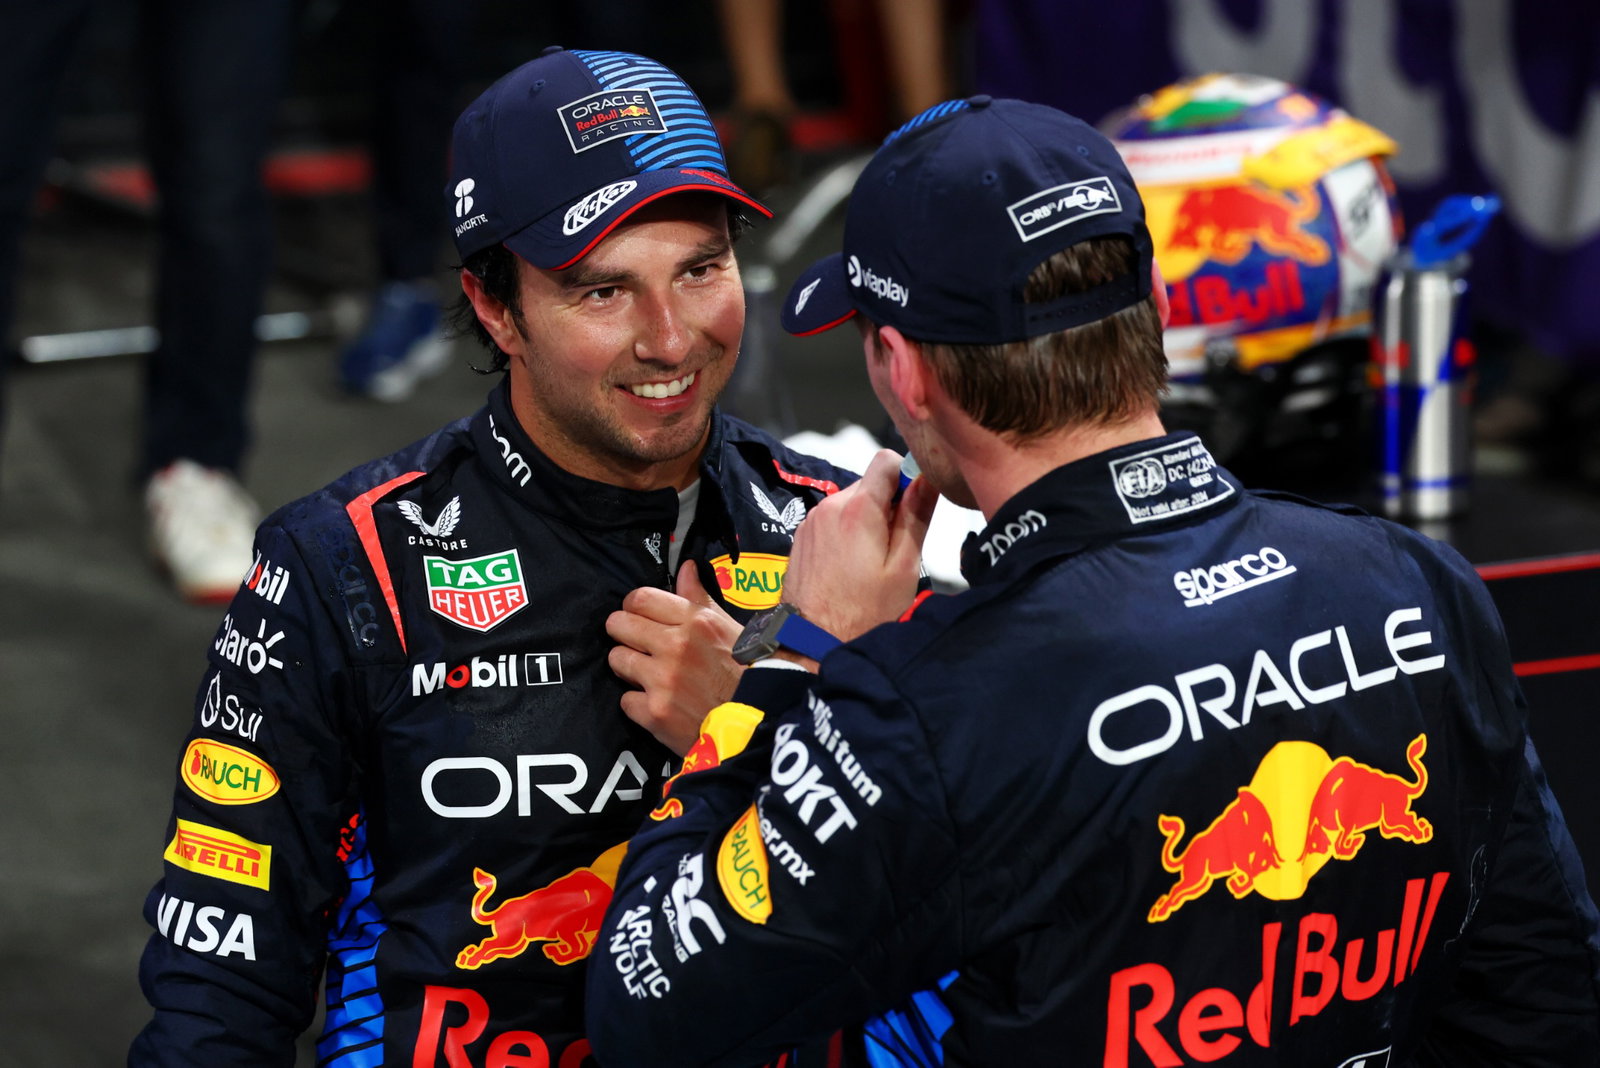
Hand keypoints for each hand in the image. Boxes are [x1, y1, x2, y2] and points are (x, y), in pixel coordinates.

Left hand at [607, 560, 744, 754]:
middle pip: (618, 624)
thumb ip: (701, 599)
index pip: (640, 598)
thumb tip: (686, 568)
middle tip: (637, 645)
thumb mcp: (730, 629)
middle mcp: (676, 646)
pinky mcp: (655, 713)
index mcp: (696, 621)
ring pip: (617, 660)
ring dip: (629, 668)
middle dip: (623, 632)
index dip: (634, 606)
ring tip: (648, 676)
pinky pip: (626, 700)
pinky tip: (659, 704)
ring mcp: (663, 680)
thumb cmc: (749, 674)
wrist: (759, 725)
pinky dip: (639, 704)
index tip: (639, 616)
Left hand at [783, 449, 937, 640]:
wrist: (813, 642)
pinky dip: (847, 533)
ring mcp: (812, 521)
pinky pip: (832, 520)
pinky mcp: (802, 536)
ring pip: (851, 503)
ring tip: (873, 562)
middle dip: (889, 505)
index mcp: (858, 509)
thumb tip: (927, 479)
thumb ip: (915, 517)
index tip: (915, 505)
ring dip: (868, 521)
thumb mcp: (903, 567)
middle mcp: (830, 506)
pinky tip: (852, 566)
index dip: (907, 476)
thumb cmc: (863, 613)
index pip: (887, 461)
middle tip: (897, 546)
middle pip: (870, 484)